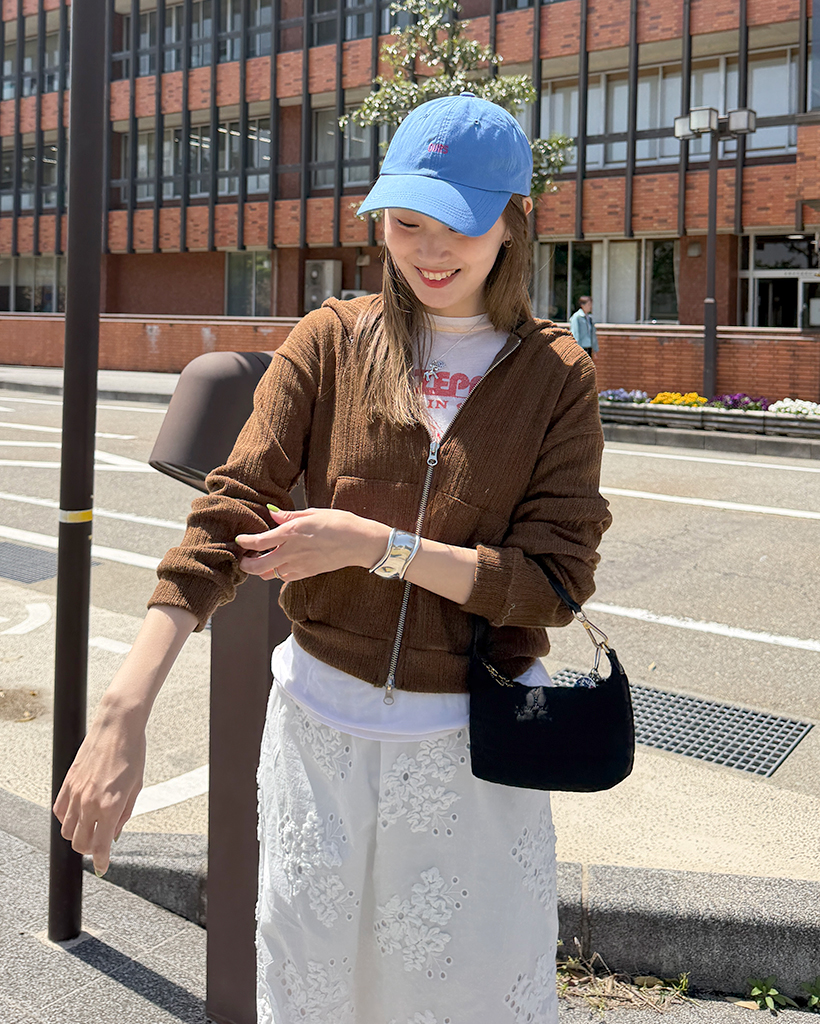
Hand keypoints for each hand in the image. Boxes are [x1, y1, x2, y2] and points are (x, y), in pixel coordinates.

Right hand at [53, 708, 145, 876]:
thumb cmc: (132, 752)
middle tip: (99, 846)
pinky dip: (67, 819)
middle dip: (89, 850)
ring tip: (90, 829)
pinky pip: (59, 811)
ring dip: (77, 835)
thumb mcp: (136, 787)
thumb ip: (125, 814)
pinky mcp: (67, 783)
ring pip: (66, 830)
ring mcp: (76, 793)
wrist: (117, 726)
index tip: (103, 867)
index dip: (101, 862)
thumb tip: (115, 834)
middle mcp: (89, 803)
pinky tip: (79, 814)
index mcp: (110, 806)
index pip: (100, 846)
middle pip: (79, 843)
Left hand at [235, 508, 388, 581]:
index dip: (245, 541)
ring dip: (262, 569)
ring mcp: (299, 565)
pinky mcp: (307, 573)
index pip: (259, 541)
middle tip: (243, 559)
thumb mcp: (313, 513)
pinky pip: (285, 577)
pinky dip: (278, 573)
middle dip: (246, 564)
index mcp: (292, 532)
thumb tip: (272, 514)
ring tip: (262, 560)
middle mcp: (292, 551)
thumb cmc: (340, 523)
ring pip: (270, 574)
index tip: (240, 539)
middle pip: (258, 566)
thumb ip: (289, 516)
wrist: (359, 543)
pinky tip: (281, 564)